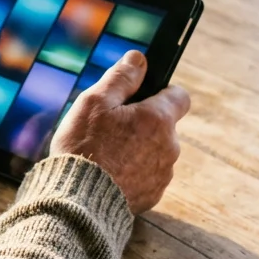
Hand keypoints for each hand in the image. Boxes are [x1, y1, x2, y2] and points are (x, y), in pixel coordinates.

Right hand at [49, 50, 189, 214]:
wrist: (78, 200)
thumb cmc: (84, 146)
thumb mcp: (95, 102)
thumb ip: (121, 77)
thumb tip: (139, 58)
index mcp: (159, 119)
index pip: (180, 96)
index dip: (161, 92)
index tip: (140, 97)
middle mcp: (169, 146)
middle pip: (163, 125)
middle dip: (142, 123)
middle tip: (109, 128)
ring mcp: (163, 174)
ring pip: (156, 151)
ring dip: (138, 149)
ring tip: (106, 154)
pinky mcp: (153, 196)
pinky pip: (147, 176)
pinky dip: (133, 172)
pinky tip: (108, 174)